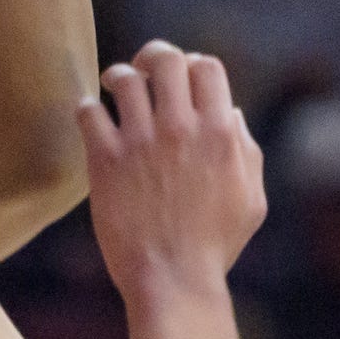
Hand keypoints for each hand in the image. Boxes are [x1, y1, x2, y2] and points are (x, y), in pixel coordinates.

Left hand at [75, 43, 267, 299]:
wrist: (173, 280)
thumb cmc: (213, 246)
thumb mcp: (251, 200)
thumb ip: (246, 151)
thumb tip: (230, 112)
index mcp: (220, 134)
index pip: (207, 66)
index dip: (192, 65)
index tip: (180, 80)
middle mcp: (182, 129)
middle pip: (166, 59)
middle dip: (152, 58)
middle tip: (143, 73)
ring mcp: (142, 142)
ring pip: (125, 78)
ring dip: (117, 77)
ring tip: (112, 90)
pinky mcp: (106, 160)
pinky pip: (88, 111)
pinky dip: (87, 108)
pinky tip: (92, 120)